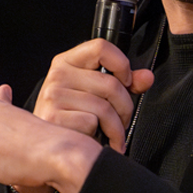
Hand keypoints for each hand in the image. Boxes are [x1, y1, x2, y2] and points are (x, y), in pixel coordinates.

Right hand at [30, 39, 154, 152]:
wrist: (45, 146)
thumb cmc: (72, 116)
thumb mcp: (96, 93)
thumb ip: (123, 83)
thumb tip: (147, 77)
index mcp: (67, 62)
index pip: (101, 47)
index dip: (121, 64)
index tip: (126, 82)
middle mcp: (58, 75)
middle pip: (111, 84)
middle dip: (125, 108)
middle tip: (123, 121)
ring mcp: (54, 95)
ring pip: (105, 108)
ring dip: (117, 128)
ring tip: (113, 136)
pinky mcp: (54, 117)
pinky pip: (92, 123)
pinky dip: (102, 137)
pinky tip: (97, 141)